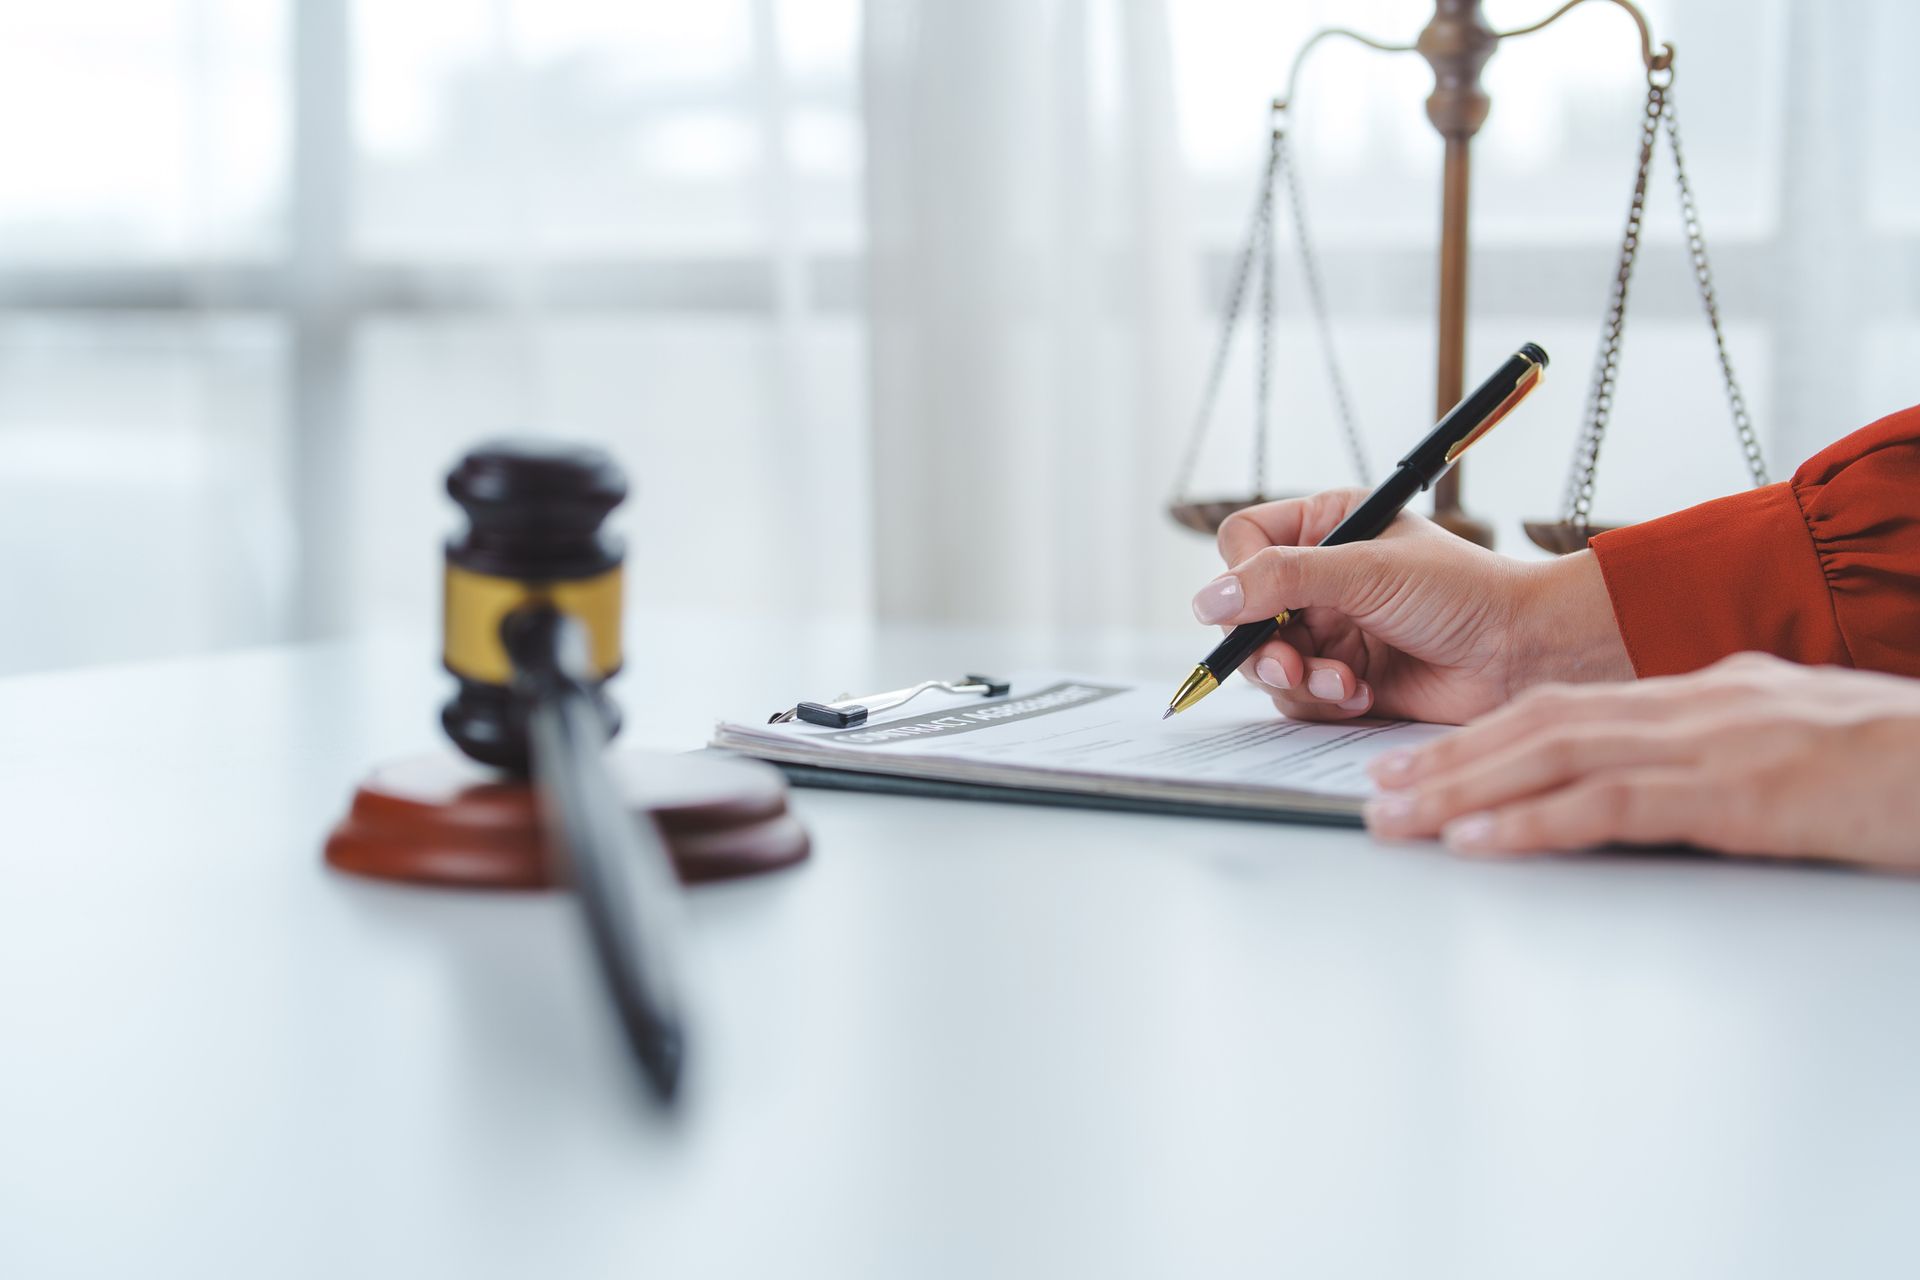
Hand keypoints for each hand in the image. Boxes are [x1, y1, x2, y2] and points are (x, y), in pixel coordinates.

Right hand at [1198, 489, 1630, 723]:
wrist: (1521, 653)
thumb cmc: (1462, 593)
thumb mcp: (1366, 570)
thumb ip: (1284, 580)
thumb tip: (1207, 598)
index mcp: (1326, 527)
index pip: (1243, 542)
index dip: (1240, 576)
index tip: (1254, 604)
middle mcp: (1320, 578)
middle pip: (1243, 612)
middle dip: (1264, 645)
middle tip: (1290, 664)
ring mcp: (1329, 630)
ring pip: (1266, 661)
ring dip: (1299, 678)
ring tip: (1345, 683)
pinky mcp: (1343, 679)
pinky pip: (1299, 697)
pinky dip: (1324, 700)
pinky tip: (1363, 695)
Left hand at [1364, 652, 1919, 869]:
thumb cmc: (1900, 764)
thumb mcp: (1795, 740)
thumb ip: (1722, 746)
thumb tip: (1663, 773)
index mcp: (1705, 693)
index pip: (1568, 706)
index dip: (1486, 735)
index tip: (1424, 762)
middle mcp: (1694, 706)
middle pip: (1541, 723)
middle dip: (1452, 760)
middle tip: (1381, 791)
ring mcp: (1713, 744)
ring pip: (1557, 756)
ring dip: (1467, 789)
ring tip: (1401, 818)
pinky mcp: (1736, 795)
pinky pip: (1611, 806)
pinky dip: (1533, 821)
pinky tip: (1480, 840)